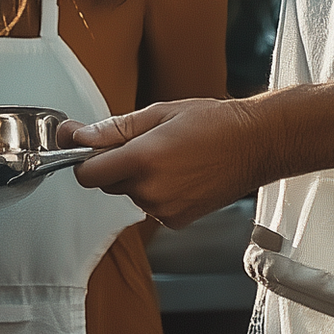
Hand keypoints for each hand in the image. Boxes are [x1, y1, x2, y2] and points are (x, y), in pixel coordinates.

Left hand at [63, 98, 272, 227]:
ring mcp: (163, 210)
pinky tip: (180, 175)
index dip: (84, 160)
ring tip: (171, 157)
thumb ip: (114, 129)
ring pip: (130, 195)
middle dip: (115, 166)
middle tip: (145, 144)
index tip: (90, 149)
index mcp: (142, 160)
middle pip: (107, 184)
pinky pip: (150, 207)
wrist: (254, 145)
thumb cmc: (213, 123)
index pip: (86, 175)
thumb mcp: (159, 113)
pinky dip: (157, 193)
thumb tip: (78, 135)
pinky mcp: (176, 220)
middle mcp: (150, 190)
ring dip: (138, 179)